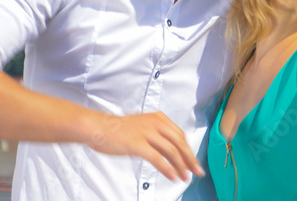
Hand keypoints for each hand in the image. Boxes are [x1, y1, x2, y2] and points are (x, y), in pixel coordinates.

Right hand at [84, 111, 204, 181]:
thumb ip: (158, 136)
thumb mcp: (143, 127)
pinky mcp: (137, 144)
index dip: (189, 151)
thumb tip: (172, 153)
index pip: (180, 136)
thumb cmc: (119, 130)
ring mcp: (146, 133)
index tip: (194, 162)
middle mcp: (156, 123)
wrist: (98, 127)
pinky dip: (167, 169)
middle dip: (190, 159)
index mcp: (159, 118)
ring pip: (171, 151)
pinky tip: (172, 176)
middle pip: (180, 143)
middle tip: (197, 172)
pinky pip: (157, 159)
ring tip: (185, 177)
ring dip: (181, 166)